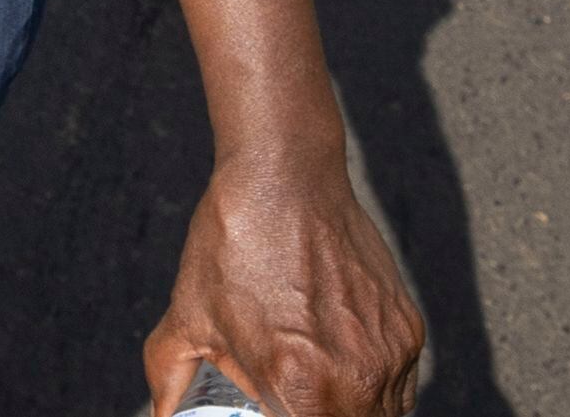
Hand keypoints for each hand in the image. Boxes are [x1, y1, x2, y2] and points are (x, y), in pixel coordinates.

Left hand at [143, 148, 424, 416]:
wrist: (286, 176)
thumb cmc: (235, 242)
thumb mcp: (187, 317)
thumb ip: (170, 380)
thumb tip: (162, 413)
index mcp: (297, 385)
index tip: (272, 408)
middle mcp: (353, 377)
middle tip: (288, 400)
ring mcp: (387, 354)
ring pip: (380, 415)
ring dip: (350, 412)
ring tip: (313, 385)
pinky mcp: (408, 329)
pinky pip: (400, 386)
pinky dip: (375, 389)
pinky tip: (341, 366)